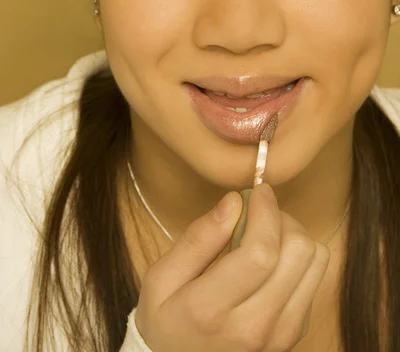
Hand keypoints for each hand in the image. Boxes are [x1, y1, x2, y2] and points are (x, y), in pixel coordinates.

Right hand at [134, 183, 329, 351]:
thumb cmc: (166, 320)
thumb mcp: (161, 279)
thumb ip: (197, 239)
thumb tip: (234, 201)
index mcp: (211, 309)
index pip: (260, 252)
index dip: (265, 211)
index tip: (258, 191)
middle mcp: (254, 326)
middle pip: (297, 253)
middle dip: (282, 217)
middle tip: (259, 211)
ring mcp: (280, 334)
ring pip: (315, 263)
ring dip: (294, 235)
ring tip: (267, 233)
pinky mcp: (295, 335)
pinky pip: (315, 279)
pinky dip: (299, 258)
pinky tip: (272, 260)